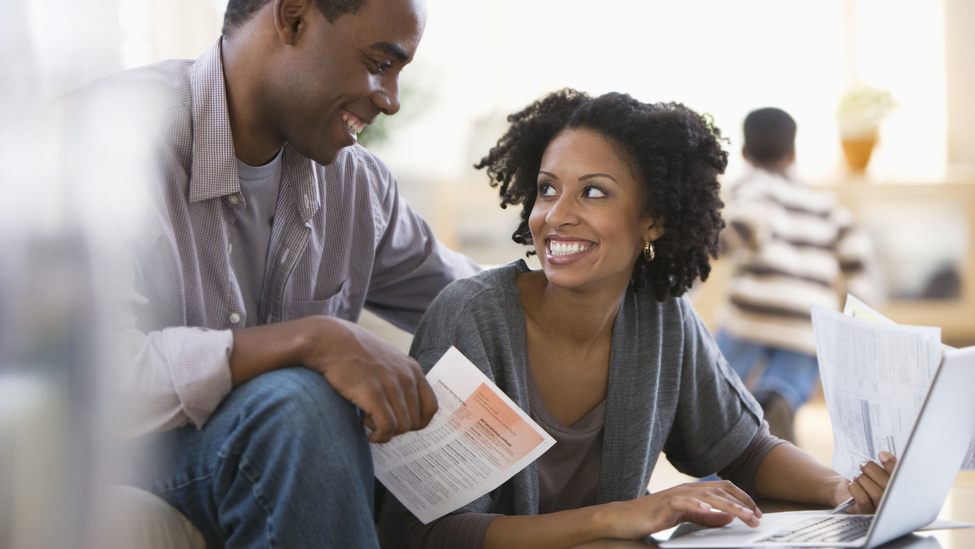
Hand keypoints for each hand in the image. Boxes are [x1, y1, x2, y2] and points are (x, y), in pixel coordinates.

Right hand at [298, 316, 437, 442]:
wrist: (330, 339)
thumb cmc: (354, 354)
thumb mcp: (387, 361)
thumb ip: (400, 378)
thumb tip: (404, 406)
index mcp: (412, 369)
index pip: (430, 408)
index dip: (415, 422)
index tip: (397, 423)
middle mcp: (406, 377)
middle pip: (414, 422)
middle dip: (396, 428)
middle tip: (376, 419)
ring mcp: (391, 384)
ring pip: (401, 427)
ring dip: (384, 430)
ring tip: (367, 418)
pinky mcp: (373, 393)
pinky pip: (387, 427)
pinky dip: (379, 435)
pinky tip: (364, 427)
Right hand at [600, 480, 762, 539]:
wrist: (624, 518)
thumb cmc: (652, 516)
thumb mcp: (685, 517)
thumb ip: (706, 517)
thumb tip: (728, 518)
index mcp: (693, 491)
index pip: (723, 489)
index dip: (742, 498)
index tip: (756, 513)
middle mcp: (686, 489)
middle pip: (720, 491)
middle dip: (741, 504)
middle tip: (757, 517)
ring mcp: (675, 495)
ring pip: (707, 496)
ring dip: (727, 505)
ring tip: (742, 515)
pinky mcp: (664, 505)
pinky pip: (683, 502)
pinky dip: (697, 506)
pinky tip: (709, 511)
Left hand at [832, 451, 896, 512]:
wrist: (845, 492)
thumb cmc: (863, 478)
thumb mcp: (872, 470)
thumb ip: (881, 464)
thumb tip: (883, 453)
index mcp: (897, 487)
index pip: (900, 476)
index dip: (892, 465)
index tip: (882, 454)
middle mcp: (892, 500)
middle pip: (888, 484)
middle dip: (872, 469)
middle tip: (863, 464)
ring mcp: (880, 508)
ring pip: (876, 492)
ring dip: (863, 479)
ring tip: (858, 476)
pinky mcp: (865, 512)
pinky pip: (862, 498)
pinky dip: (855, 488)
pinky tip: (853, 485)